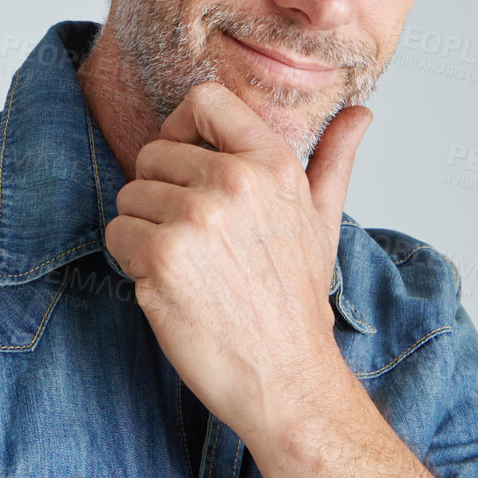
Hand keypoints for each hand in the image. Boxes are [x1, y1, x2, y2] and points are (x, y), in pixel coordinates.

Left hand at [103, 81, 371, 445]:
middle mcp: (235, 183)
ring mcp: (197, 218)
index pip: (204, 99)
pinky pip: (117, 233)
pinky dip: (130, 261)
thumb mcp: (322, 221)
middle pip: (154, 154)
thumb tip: (359, 114)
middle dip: (160, 194)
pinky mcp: (163, 257)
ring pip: (130, 196)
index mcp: (274, 164)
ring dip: (144, 231)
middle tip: (195, 240)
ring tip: (187, 266)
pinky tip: (168, 284)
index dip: (183, 129)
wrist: (286, 378)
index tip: (187, 164)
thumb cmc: (294, 301)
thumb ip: (334, 160)